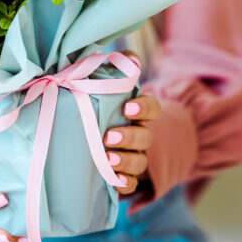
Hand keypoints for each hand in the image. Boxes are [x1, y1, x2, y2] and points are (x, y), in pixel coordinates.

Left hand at [104, 50, 160, 194]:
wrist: (91, 142)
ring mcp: (133, 158)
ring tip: (108, 159)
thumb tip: (129, 56)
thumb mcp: (104, 87)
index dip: (143, 108)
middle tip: (109, 136)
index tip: (128, 108)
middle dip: (130, 137)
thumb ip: (115, 68)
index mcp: (135, 113)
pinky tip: (113, 180)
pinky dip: (124, 183)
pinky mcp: (123, 178)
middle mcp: (138, 136)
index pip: (151, 108)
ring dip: (127, 161)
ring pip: (139, 162)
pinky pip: (130, 185)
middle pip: (145, 137)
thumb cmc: (97, 108)